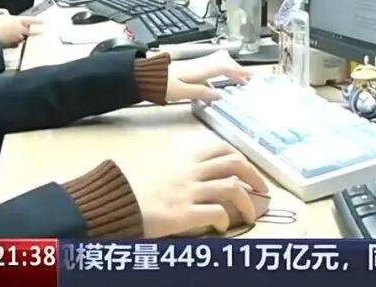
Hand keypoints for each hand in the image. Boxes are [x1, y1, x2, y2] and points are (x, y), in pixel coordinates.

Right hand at [0, 15, 41, 46]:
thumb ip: (4, 14)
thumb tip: (6, 15)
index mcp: (18, 20)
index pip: (31, 20)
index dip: (39, 21)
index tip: (45, 21)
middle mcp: (19, 30)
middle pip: (29, 31)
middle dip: (29, 30)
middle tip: (29, 30)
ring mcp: (16, 39)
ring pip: (22, 38)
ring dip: (20, 36)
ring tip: (12, 34)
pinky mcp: (11, 46)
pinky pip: (15, 44)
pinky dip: (14, 42)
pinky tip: (8, 40)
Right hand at [133, 142, 267, 236]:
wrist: (112, 203)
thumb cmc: (129, 188)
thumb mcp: (155, 170)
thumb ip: (175, 170)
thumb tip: (188, 174)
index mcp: (183, 160)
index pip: (220, 149)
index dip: (240, 158)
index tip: (248, 169)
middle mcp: (190, 172)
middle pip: (234, 164)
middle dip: (254, 175)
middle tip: (262, 189)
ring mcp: (188, 192)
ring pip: (231, 187)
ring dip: (247, 202)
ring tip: (250, 214)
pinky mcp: (184, 213)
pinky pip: (216, 212)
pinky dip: (225, 219)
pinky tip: (223, 226)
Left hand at [165, 50, 251, 102]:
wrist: (141, 77)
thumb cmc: (160, 84)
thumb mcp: (182, 92)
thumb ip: (201, 93)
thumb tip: (217, 95)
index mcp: (198, 70)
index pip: (223, 68)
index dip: (238, 71)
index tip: (249, 76)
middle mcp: (196, 66)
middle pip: (221, 65)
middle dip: (236, 70)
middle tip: (247, 78)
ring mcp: (190, 68)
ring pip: (214, 68)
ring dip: (227, 73)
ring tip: (235, 82)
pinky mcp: (185, 71)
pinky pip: (206, 72)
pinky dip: (215, 78)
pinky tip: (212, 88)